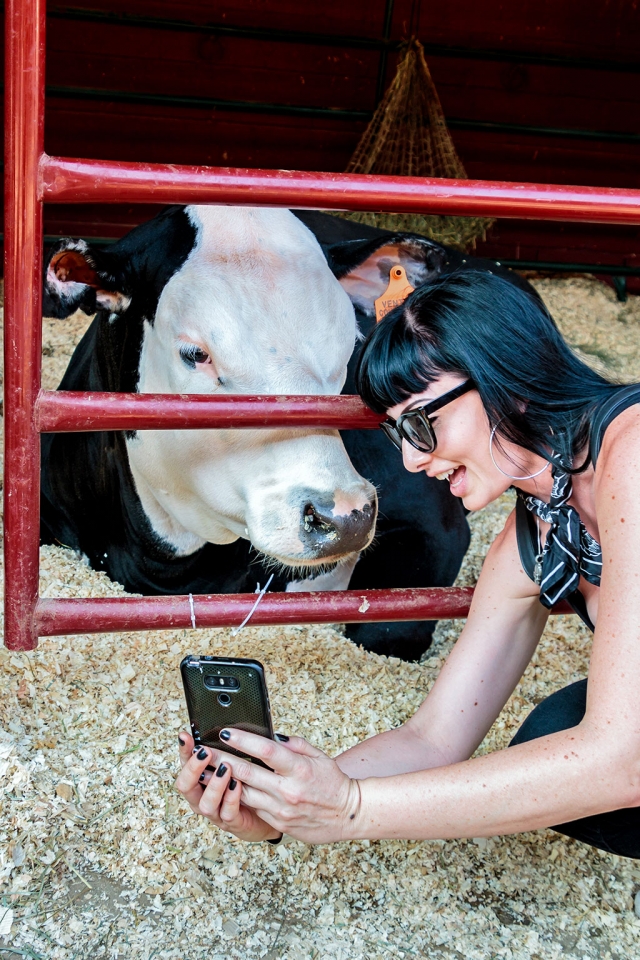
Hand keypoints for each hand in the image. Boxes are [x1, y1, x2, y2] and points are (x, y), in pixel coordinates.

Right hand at [175, 732, 279, 842]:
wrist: (269, 811)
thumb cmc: (251, 781)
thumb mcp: (240, 760)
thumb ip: (231, 747)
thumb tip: (228, 727)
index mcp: (202, 778)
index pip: (185, 764)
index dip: (183, 751)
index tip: (185, 736)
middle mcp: (203, 796)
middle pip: (185, 786)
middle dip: (192, 768)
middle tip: (204, 752)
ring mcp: (216, 812)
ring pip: (204, 804)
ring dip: (214, 785)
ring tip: (225, 768)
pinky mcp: (233, 822)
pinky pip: (227, 813)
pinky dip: (230, 798)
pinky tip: (237, 785)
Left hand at [203, 729, 361, 843]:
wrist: (347, 815)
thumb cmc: (333, 782)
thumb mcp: (318, 756)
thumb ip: (294, 745)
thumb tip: (271, 737)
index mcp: (299, 768)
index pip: (266, 750)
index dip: (243, 740)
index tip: (226, 732)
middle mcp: (288, 789)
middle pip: (247, 772)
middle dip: (222, 759)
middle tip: (204, 751)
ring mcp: (282, 809)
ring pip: (244, 793)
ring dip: (223, 781)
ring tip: (205, 771)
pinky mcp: (279, 823)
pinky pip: (254, 808)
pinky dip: (238, 797)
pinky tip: (224, 789)